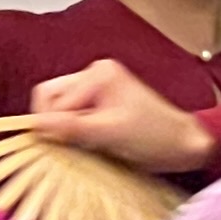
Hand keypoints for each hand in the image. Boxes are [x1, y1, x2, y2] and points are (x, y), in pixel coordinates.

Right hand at [29, 57, 210, 173]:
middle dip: (56, 123)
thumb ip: (74, 127)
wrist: (183, 145)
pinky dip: (74, 132)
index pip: (51, 95)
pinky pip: (71, 116)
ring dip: (66, 130)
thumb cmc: (155, 137)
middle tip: (73, 145)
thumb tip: (37, 125)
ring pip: (59, 109)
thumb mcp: (110, 133)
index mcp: (98, 74)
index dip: (49, 123)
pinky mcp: (100, 105)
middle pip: (51, 98)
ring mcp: (97, 89)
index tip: (58, 146)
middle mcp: (95, 74)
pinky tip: (92, 142)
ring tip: (88, 144)